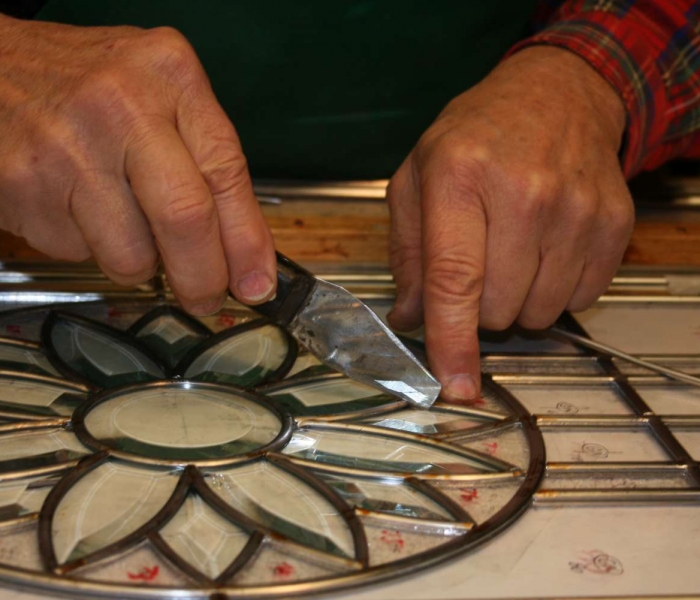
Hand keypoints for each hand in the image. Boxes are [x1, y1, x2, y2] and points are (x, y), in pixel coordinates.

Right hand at [0, 15, 275, 313]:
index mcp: (169, 75)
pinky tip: (76, 206)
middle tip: (205, 298)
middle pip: (186, 218)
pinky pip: (80, 252)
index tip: (256, 281)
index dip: (247, 241)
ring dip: (138, 263)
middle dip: (203, 277)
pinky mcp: (26, 186)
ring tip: (121, 224)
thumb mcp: (157, 98)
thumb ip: (204, 162)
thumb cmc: (86, 87)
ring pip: (132, 255)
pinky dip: (89, 247)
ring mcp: (69, 146)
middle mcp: (122, 105)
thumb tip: (243, 253)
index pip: (226, 172)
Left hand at [386, 47, 633, 401]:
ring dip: (518, 300)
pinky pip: (581, 300)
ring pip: (539, 313)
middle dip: (478, 306)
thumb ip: (408, 253)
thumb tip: (409, 319)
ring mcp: (575, 210)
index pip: (452, 279)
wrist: (555, 96)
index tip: (454, 386)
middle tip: (478, 261)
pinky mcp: (612, 224)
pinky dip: (556, 290)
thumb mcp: (417, 178)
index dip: (451, 341)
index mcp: (459, 178)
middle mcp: (523, 194)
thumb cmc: (476, 137)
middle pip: (496, 308)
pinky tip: (545, 249)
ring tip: (512, 250)